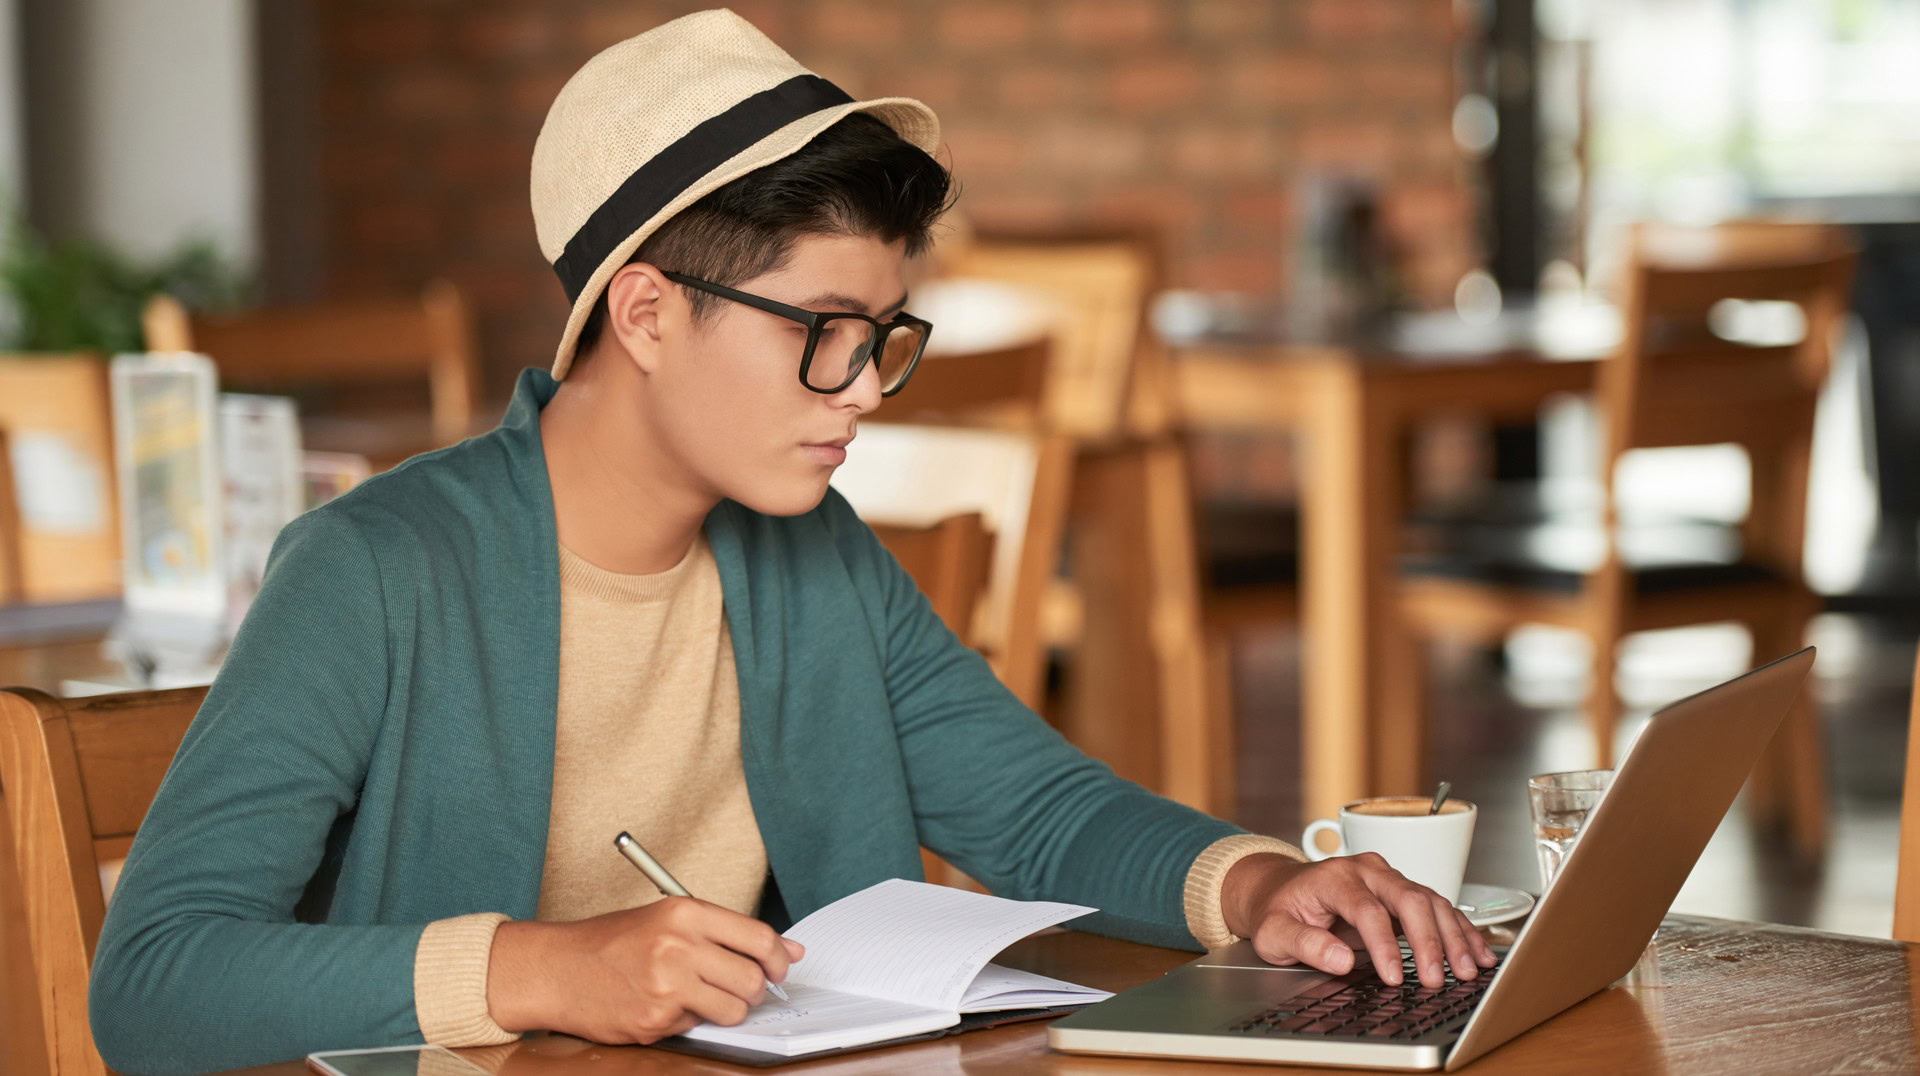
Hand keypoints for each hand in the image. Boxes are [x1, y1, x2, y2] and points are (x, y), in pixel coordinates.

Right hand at [486, 896, 804, 1043]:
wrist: (555, 968)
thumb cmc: (609, 942)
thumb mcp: (666, 920)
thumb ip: (726, 933)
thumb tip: (788, 951)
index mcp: (685, 913)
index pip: (758, 937)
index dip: (777, 958)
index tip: (779, 967)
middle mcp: (678, 946)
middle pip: (751, 978)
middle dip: (754, 990)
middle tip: (739, 989)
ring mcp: (667, 986)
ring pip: (733, 1009)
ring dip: (726, 1010)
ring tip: (701, 998)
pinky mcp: (655, 1019)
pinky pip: (696, 1026)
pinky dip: (688, 1021)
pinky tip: (664, 1005)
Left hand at [1220, 852, 1495, 987]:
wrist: (1279, 889)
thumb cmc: (1277, 911)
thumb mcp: (1274, 933)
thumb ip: (1305, 944)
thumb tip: (1341, 960)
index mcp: (1334, 877)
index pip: (1366, 909)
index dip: (1384, 944)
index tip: (1393, 977)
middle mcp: (1366, 871)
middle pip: (1407, 899)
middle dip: (1428, 940)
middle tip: (1437, 978)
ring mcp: (1387, 878)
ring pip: (1429, 901)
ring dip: (1452, 936)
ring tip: (1467, 970)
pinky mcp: (1402, 891)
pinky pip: (1437, 907)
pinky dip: (1460, 930)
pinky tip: (1477, 952)